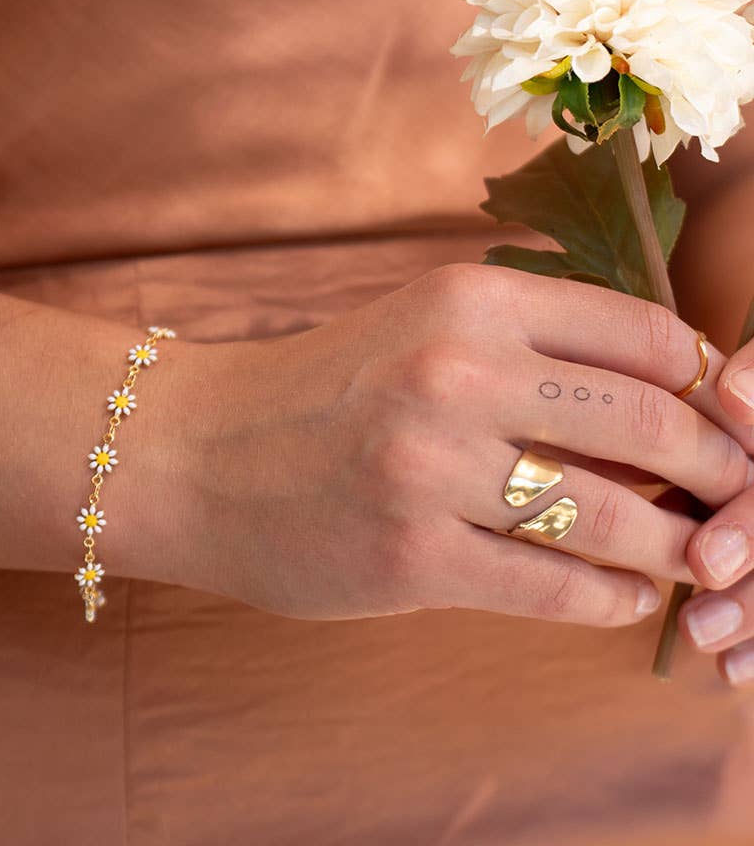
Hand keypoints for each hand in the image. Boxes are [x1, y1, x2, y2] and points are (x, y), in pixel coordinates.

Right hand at [146, 262, 753, 624]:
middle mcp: (454, 373)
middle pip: (650, 425)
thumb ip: (527, 343)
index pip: (645, 335)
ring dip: (676, 545)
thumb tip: (662, 393)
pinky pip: (556, 587)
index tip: (725, 423)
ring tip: (692, 554)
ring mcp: (430, 470)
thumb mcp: (418, 326)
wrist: (198, 452)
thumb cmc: (318, 390)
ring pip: (615, 519)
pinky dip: (613, 597)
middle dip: (720, 471)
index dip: (709, 387)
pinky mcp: (409, 559)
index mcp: (468, 301)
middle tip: (737, 497)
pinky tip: (624, 593)